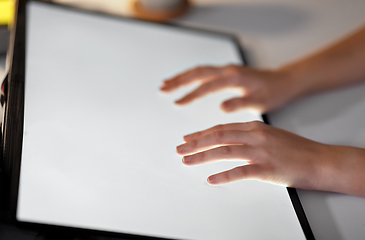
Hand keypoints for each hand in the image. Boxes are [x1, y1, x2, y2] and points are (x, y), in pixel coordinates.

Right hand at [161, 65, 299, 112]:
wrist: (283, 82)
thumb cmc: (273, 93)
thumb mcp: (259, 102)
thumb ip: (240, 103)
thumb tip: (221, 107)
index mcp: (234, 77)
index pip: (208, 85)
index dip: (192, 94)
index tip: (178, 102)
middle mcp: (228, 70)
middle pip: (198, 73)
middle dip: (180, 80)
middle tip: (163, 88)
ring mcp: (227, 70)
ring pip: (200, 71)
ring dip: (183, 77)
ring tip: (167, 84)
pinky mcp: (227, 72)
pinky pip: (206, 72)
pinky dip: (192, 76)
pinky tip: (185, 82)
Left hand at [176, 121, 328, 189]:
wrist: (320, 160)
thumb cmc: (296, 149)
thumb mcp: (270, 135)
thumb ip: (250, 136)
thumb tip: (231, 140)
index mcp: (255, 127)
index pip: (221, 128)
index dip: (202, 133)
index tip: (188, 137)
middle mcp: (255, 136)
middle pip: (218, 136)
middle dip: (196, 142)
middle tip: (180, 148)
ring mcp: (260, 151)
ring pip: (224, 151)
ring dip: (203, 156)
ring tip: (187, 160)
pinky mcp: (267, 168)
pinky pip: (240, 172)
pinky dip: (223, 176)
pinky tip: (211, 179)